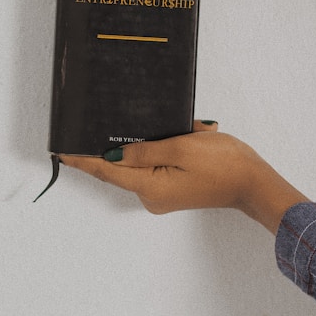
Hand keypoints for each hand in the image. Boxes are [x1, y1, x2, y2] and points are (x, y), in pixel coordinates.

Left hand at [59, 121, 306, 232]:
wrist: (255, 182)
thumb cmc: (224, 164)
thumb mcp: (181, 148)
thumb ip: (144, 150)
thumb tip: (114, 154)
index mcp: (149, 186)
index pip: (106, 170)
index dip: (82, 159)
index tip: (60, 152)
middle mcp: (151, 196)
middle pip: (123, 166)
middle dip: (126, 142)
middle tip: (121, 120)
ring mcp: (163, 194)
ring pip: (142, 162)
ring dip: (152, 143)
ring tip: (175, 131)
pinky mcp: (174, 189)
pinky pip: (158, 165)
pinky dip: (164, 149)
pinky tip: (184, 136)